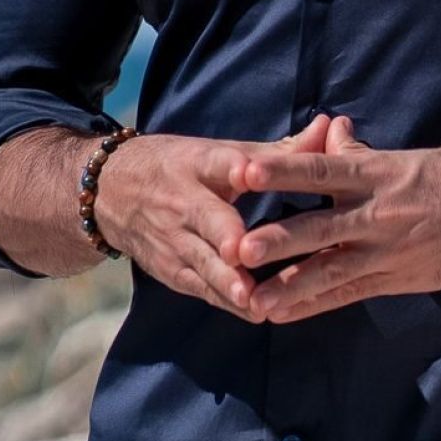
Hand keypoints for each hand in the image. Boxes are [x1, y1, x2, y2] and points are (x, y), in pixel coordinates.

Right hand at [95, 114, 336, 319]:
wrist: (109, 193)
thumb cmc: (182, 168)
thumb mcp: (221, 152)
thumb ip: (279, 151)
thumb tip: (331, 128)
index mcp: (200, 164)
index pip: (216, 163)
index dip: (232, 168)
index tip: (247, 172)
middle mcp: (183, 202)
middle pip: (206, 219)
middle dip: (224, 236)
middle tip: (244, 250)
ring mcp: (174, 240)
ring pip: (203, 262)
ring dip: (227, 281)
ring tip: (254, 299)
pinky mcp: (172, 271)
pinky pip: (201, 288)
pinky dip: (226, 300)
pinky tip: (255, 312)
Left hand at [228, 130, 440, 322]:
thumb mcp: (410, 157)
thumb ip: (362, 154)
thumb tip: (328, 132)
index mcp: (379, 174)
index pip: (320, 170)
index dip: (282, 171)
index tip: (244, 170)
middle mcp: (379, 214)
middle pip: (318, 228)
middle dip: (277, 241)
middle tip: (237, 249)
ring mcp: (388, 251)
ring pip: (329, 271)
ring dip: (289, 286)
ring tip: (252, 299)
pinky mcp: (398, 278)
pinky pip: (349, 293)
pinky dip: (315, 304)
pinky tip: (285, 312)